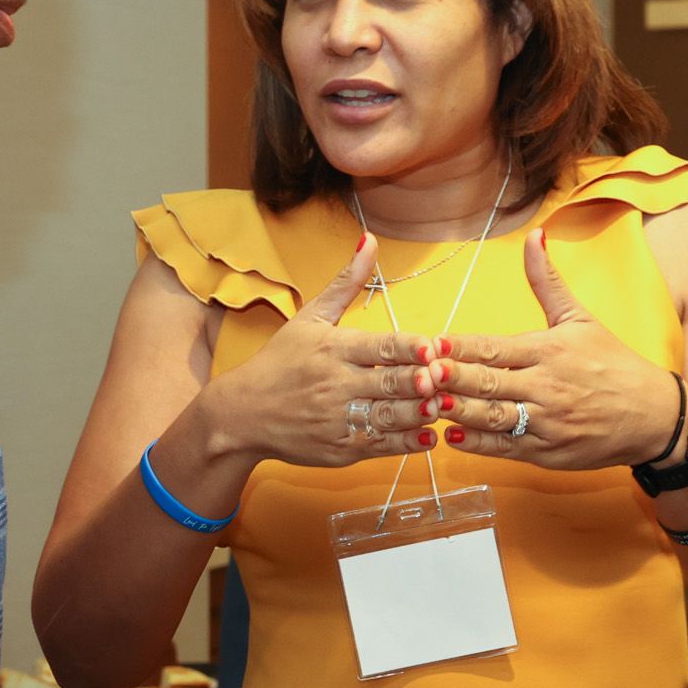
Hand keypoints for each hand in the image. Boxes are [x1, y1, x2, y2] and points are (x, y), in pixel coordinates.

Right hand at [214, 234, 441, 467]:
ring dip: (420, 412)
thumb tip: (369, 239)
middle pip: (390, 383)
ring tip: (441, 405)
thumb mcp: (310, 317)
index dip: (410, 348)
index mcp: (333, 349)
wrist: (242, 414)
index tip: (432, 348)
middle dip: (421, 382)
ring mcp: (339, 419)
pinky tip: (426, 434)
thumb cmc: (280, 362)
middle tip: (445, 378)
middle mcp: (336, 384)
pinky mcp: (340, 448)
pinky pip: (381, 447)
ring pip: (390, 417)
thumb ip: (346, 282)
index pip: (380, 347)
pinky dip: (408, 442)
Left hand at [429, 228, 681, 469]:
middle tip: (420, 374)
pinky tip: (452, 437)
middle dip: (452, 378)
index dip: (459, 348)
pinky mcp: (549, 452)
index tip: (430, 344)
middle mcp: (546, 386)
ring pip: (494, 417)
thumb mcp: (580, 318)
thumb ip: (546, 281)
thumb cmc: (613, 363)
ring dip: (459, 412)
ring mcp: (547, 422)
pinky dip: (478, 444)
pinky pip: (507, 448)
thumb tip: (534, 235)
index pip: (494, 348)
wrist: (657, 417)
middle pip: (489, 382)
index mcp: (549, 351)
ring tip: (428, 405)